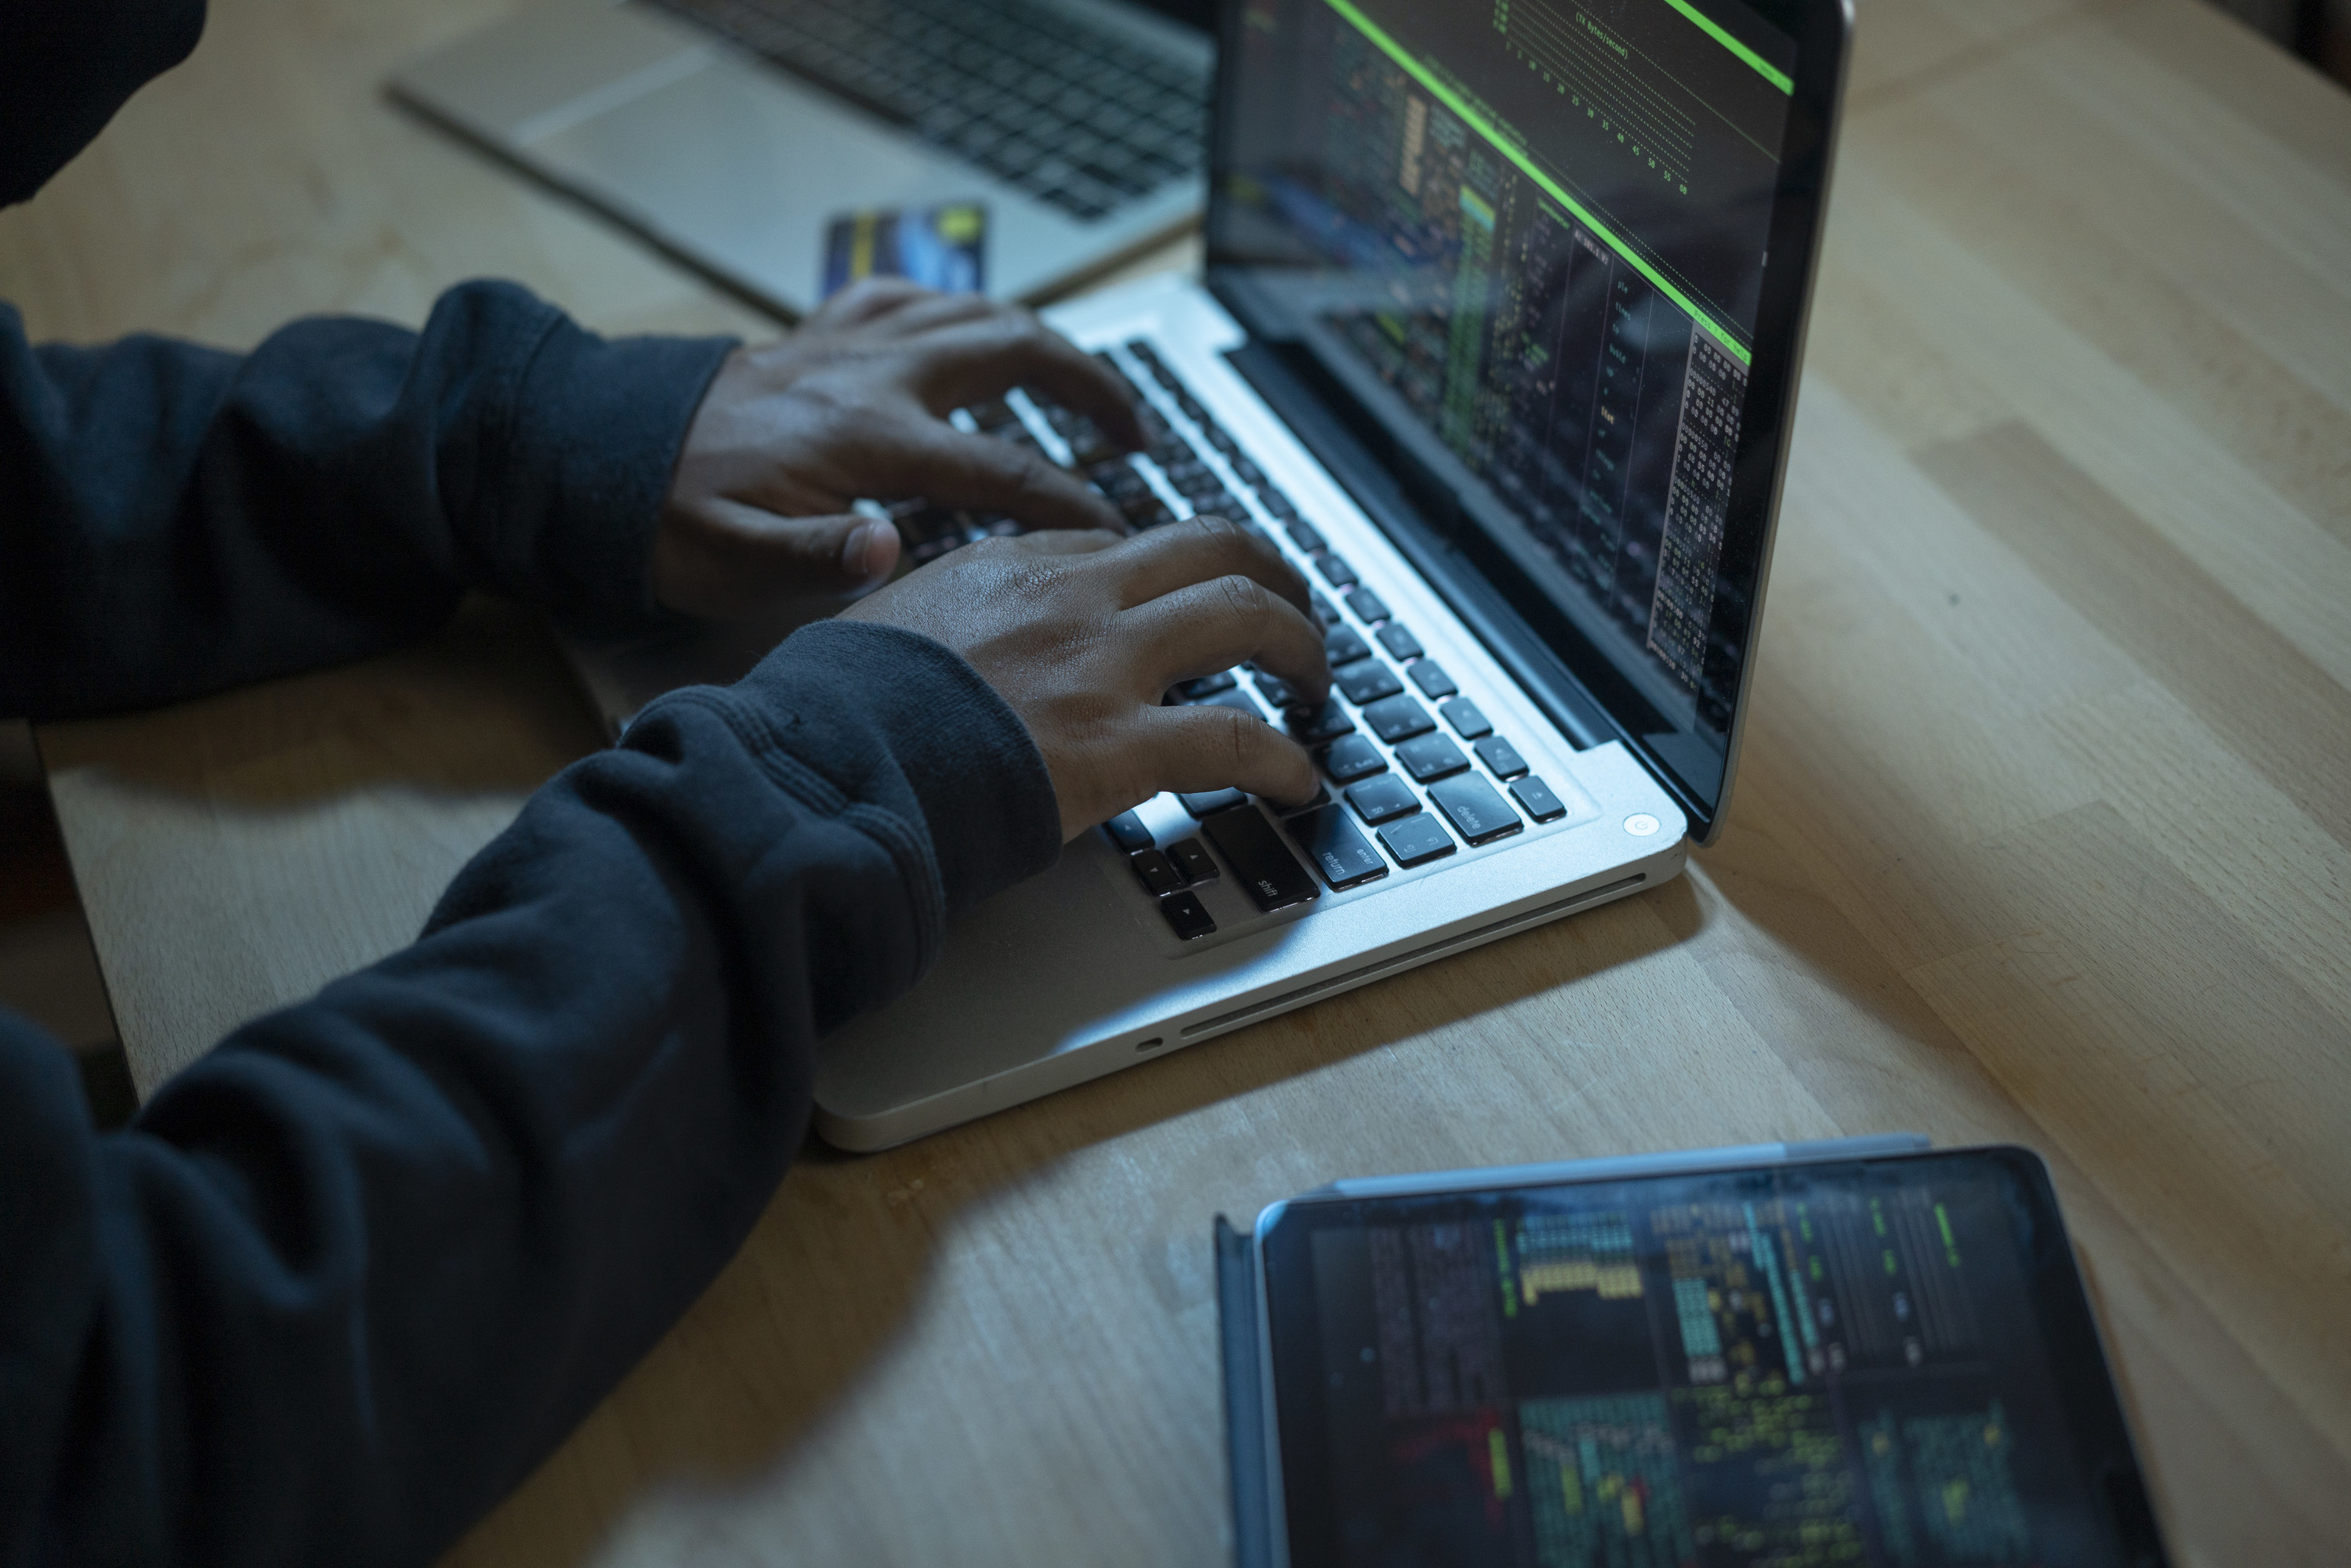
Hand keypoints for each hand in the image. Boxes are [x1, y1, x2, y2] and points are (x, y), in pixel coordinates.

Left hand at [652, 280, 1145, 618]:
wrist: (597, 456)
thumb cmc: (668, 521)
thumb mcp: (735, 562)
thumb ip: (818, 559)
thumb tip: (893, 549)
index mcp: (866, 437)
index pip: (1002, 465)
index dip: (1073, 498)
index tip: (1120, 528)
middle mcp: (871, 375)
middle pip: (1015, 351)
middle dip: (1090, 387)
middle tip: (1136, 433)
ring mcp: (850, 344)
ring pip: (976, 312)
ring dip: (1045, 343)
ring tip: (1088, 385)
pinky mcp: (822, 333)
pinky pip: (910, 296)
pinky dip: (960, 309)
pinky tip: (980, 333)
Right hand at [842, 516, 1333, 840]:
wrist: (824, 762)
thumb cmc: (837, 710)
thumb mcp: (884, 628)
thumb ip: (939, 624)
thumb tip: (946, 648)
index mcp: (1014, 566)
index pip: (1123, 545)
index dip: (1173, 572)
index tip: (1187, 599)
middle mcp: (1074, 596)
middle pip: (1213, 545)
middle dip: (1271, 574)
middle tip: (1292, 612)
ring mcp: (1103, 664)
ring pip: (1244, 613)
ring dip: (1300, 644)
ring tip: (1316, 679)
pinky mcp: (1119, 744)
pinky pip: (1234, 738)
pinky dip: (1282, 759)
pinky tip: (1297, 779)